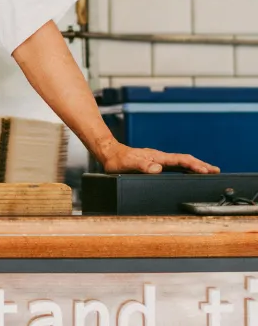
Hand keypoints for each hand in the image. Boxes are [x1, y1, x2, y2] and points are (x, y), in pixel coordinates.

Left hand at [97, 139, 218, 174]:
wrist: (108, 153)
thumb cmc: (117, 160)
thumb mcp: (128, 164)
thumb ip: (142, 166)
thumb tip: (158, 169)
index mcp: (156, 157)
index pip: (180, 161)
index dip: (194, 165)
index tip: (206, 170)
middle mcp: (159, 157)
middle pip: (185, 160)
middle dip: (201, 165)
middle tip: (216, 170)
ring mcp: (157, 159)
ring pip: (181, 162)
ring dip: (195, 166)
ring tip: (208, 171)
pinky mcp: (154, 162)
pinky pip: (174, 164)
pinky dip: (185, 167)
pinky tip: (188, 172)